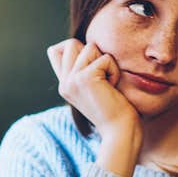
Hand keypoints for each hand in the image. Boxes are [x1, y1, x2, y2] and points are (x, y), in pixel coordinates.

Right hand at [48, 40, 142, 176]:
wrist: (121, 133)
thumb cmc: (118, 112)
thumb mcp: (97, 90)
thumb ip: (87, 71)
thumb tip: (91, 47)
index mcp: (65, 85)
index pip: (56, 51)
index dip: (76, 50)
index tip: (94, 69)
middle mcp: (65, 82)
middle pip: (71, 43)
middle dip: (93, 54)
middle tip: (104, 78)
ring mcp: (72, 80)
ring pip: (89, 47)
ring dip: (106, 63)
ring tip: (109, 84)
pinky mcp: (84, 78)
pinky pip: (105, 58)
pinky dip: (114, 71)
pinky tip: (114, 88)